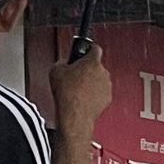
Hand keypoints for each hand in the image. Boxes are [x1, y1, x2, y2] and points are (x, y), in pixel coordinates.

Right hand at [48, 48, 113, 163]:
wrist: (74, 116)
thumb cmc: (67, 95)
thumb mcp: (56, 70)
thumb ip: (62, 62)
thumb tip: (64, 64)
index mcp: (92, 62)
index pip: (94, 47)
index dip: (88, 48)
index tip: (85, 49)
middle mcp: (103, 73)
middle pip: (96, 65)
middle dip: (87, 69)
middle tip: (76, 75)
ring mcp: (106, 86)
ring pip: (99, 79)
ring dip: (91, 82)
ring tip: (77, 89)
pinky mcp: (107, 98)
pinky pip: (101, 92)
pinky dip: (94, 94)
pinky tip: (83, 98)